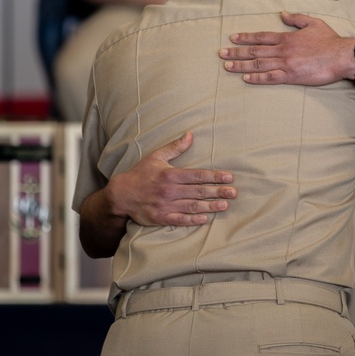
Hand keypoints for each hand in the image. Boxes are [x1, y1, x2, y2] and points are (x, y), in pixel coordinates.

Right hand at [107, 132, 235, 226]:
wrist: (121, 195)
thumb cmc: (140, 174)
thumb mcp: (156, 156)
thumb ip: (175, 147)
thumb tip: (190, 135)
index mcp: (170, 174)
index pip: (198, 175)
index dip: (215, 176)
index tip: (229, 177)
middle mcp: (169, 190)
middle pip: (199, 191)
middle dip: (218, 191)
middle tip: (234, 193)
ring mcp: (165, 205)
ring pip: (192, 206)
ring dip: (210, 206)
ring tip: (224, 205)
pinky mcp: (161, 217)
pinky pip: (180, 220)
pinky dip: (193, 220)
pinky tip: (205, 219)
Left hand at [220, 11, 354, 84]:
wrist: (341, 56)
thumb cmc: (329, 40)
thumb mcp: (313, 23)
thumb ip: (296, 18)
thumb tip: (282, 13)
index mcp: (287, 37)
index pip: (261, 37)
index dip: (245, 38)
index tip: (232, 38)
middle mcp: (282, 50)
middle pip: (254, 51)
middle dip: (236, 52)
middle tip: (221, 53)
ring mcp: (285, 64)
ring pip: (258, 64)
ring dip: (241, 65)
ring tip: (227, 66)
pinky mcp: (291, 76)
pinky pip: (269, 77)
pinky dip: (256, 78)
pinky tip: (245, 78)